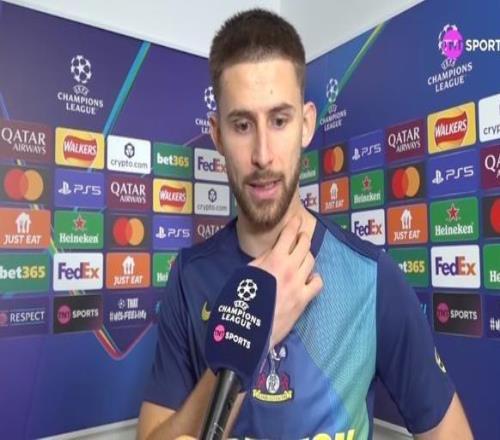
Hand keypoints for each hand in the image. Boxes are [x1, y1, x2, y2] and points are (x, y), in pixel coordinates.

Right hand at [249, 216, 322, 346]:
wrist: (248, 325)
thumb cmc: (242, 298)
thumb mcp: (246, 272)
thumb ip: (261, 260)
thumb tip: (272, 252)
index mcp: (274, 259)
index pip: (289, 235)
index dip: (294, 224)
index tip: (297, 219)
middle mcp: (290, 268)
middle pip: (305, 245)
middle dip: (303, 237)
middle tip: (301, 236)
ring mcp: (299, 283)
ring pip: (311, 260)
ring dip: (307, 256)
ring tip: (302, 257)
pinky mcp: (304, 298)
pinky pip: (317, 282)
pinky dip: (314, 277)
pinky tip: (308, 278)